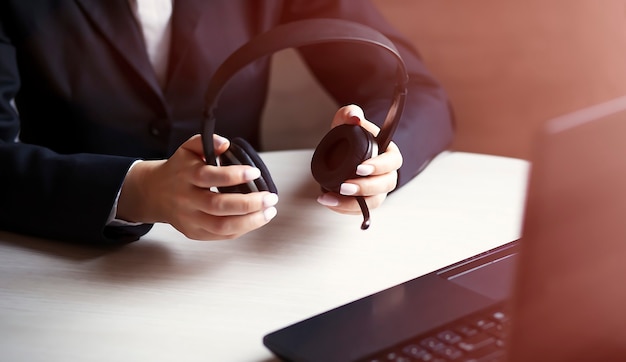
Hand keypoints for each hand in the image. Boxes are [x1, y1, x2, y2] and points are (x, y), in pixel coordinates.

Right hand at [117, 134, 278, 239]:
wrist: (154, 193)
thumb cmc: (179, 169)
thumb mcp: (188, 149)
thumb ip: (206, 141)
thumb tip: (225, 144)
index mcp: (186, 176)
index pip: (210, 176)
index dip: (234, 175)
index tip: (254, 172)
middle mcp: (186, 199)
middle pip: (219, 206)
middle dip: (250, 203)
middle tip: (270, 197)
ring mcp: (190, 219)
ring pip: (222, 226)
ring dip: (251, 221)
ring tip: (269, 211)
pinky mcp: (194, 233)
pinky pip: (221, 235)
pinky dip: (242, 229)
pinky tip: (256, 219)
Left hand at [316, 104, 402, 214]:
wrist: (340, 150)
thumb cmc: (348, 134)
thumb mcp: (346, 120)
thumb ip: (350, 113)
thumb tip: (354, 118)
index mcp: (388, 153)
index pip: (393, 161)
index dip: (379, 166)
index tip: (360, 168)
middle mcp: (387, 173)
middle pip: (385, 185)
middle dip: (365, 188)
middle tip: (344, 187)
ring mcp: (378, 190)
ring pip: (373, 202)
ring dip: (352, 203)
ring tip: (330, 198)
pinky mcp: (366, 201)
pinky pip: (359, 210)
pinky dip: (343, 208)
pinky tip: (327, 202)